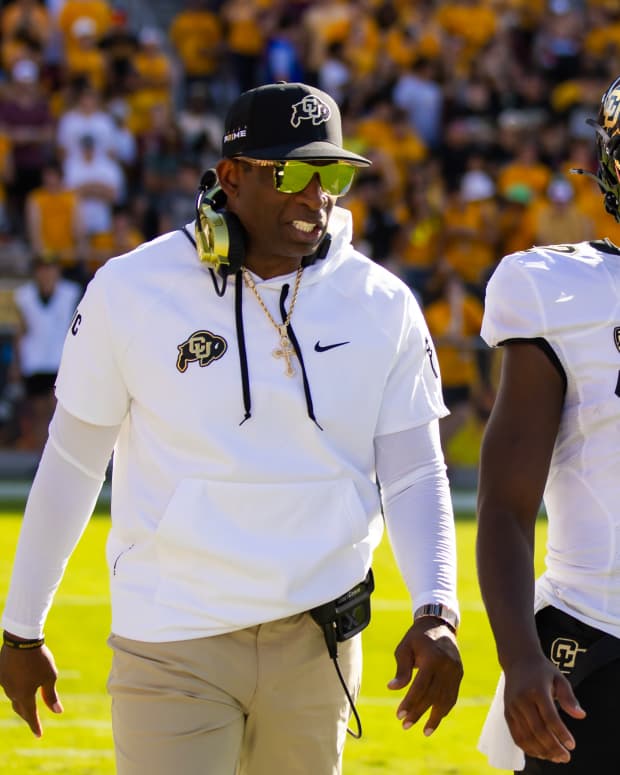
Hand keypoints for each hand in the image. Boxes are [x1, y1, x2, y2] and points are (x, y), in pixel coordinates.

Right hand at [0, 643, 62, 736]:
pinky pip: (8, 683)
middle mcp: (11, 692)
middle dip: (27, 715)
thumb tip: (58, 712)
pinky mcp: (0, 672)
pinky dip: (15, 687)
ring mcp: (3, 682)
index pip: (31, 715)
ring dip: (21, 699)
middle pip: (20, 708)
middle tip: (33, 722)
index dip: (35, 726)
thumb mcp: (50, 676)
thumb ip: (51, 696)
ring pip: (13, 695)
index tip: (39, 735)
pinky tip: (18, 684)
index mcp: (24, 695)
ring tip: (27, 702)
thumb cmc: (39, 658)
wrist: (21, 638)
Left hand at [387, 617, 462, 734]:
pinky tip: (436, 719)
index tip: (399, 714)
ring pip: (446, 699)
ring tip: (424, 731)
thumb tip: (392, 688)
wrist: (439, 624)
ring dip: (435, 717)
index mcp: (432, 658)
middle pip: (432, 696)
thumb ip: (401, 669)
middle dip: (419, 712)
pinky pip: (452, 695)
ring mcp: (455, 671)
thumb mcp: (405, 648)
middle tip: (405, 725)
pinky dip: (444, 709)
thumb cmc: (417, 637)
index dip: (410, 702)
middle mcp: (446, 666)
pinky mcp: (459, 674)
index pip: (420, 687)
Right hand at [503, 654, 584, 763]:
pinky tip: (540, 753)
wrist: (518, 660)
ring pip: (526, 736)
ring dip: (541, 751)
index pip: (550, 717)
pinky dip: (528, 748)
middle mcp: (522, 700)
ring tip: (556, 758)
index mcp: (537, 690)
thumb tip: (581, 715)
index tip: (572, 745)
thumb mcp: (559, 678)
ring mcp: (512, 707)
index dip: (561, 733)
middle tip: (566, 757)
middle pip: (537, 730)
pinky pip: (516, 736)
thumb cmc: (542, 671)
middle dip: (553, 747)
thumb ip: (569, 697)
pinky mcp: (507, 713)